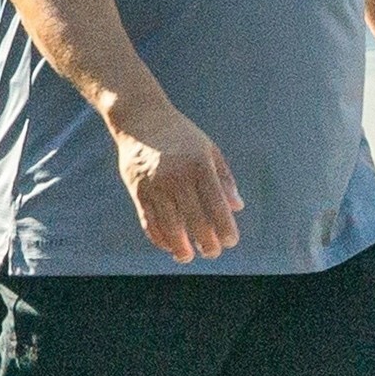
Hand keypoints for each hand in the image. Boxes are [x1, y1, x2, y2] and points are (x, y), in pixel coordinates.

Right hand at [106, 96, 242, 262]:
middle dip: (206, 242)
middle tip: (213, 253)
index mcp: (199, 166)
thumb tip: (237, 207)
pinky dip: (158, 237)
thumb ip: (224, 179)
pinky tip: (168, 245)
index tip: (230, 241)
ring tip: (188, 257)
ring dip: (180, 246)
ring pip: (169, 225)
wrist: (141, 118)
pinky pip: (149, 221)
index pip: (216, 204)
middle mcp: (177, 177)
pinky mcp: (137, 190)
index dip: (224, 227)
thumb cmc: (181, 135)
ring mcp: (155, 185)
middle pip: (194, 219)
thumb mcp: (209, 149)